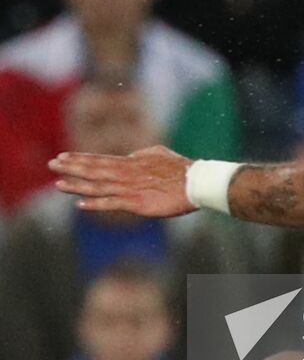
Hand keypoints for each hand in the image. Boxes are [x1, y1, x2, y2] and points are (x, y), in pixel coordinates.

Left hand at [49, 144, 194, 216]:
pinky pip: (111, 203)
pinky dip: (95, 203)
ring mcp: (130, 188)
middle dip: (72, 167)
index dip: (80, 158)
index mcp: (131, 162)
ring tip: (58, 183)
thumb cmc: (179, 169)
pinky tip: (80, 204)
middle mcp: (126, 173)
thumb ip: (141, 155)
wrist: (195, 183)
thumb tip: (131, 155)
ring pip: (98, 186)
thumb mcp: (158, 154)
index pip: (100, 159)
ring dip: (77, 185)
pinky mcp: (136, 203)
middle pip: (94, 170)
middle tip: (52, 164)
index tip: (62, 156)